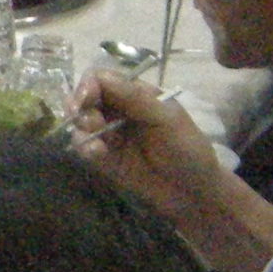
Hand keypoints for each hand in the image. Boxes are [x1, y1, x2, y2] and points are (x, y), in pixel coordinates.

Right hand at [71, 69, 272, 271]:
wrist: (193, 193)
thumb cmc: (188, 150)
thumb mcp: (168, 119)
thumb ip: (136, 99)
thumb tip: (101, 78)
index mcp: (137, 94)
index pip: (102, 79)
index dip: (88, 86)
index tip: (85, 100)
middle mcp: (119, 110)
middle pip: (85, 98)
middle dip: (79, 107)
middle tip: (88, 122)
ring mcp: (110, 135)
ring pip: (80, 122)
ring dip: (81, 129)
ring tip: (97, 144)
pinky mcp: (105, 159)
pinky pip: (85, 147)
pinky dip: (84, 148)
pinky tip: (95, 154)